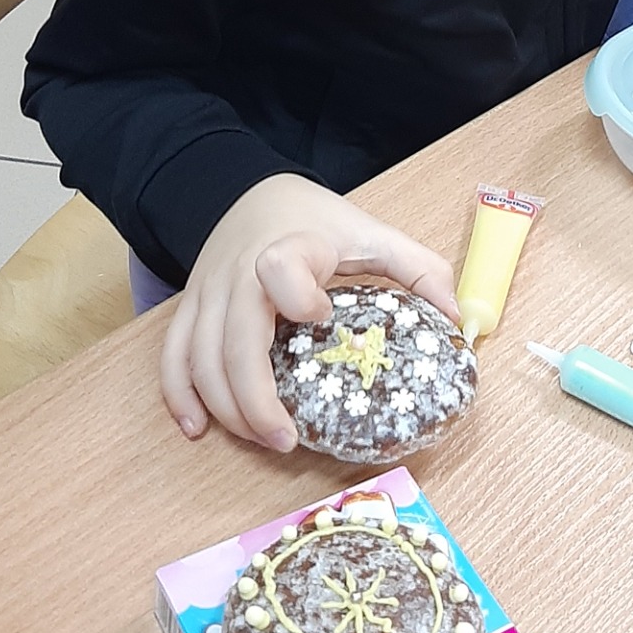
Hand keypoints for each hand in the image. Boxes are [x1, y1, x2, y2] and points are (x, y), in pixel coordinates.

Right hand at [160, 174, 457, 448]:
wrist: (253, 192)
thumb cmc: (315, 222)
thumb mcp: (371, 233)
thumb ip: (419, 270)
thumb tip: (459, 323)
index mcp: (291, 247)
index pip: (280, 268)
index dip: (297, 295)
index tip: (322, 315)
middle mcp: (240, 272)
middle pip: (233, 341)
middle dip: (254, 400)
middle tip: (285, 440)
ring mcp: (208, 292)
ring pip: (199, 358)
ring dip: (224, 408)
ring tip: (261, 439)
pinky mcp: (190, 307)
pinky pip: (172, 356)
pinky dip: (179, 395)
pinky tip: (197, 428)